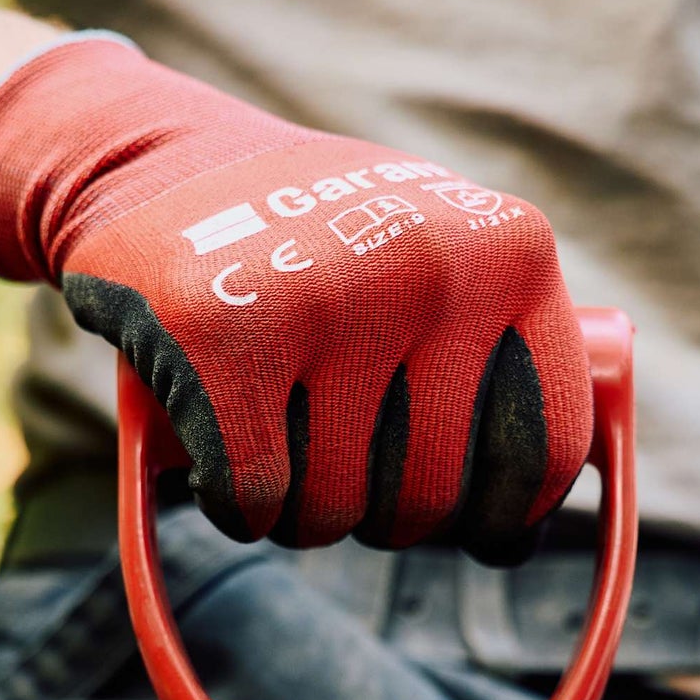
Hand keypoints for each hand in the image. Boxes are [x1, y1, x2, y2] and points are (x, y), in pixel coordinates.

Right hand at [0, 34, 589, 560]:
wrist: (153, 160)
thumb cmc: (317, 251)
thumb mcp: (437, 264)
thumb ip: (494, 361)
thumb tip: (519, 539)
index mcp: (511, 251)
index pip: (546, 447)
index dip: (506, 516)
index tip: (474, 530)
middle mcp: (433, 264)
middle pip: (429, 499)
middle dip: (379, 515)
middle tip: (340, 466)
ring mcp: (328, 294)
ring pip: (336, 510)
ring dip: (302, 516)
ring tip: (280, 448)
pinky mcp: (224, 333)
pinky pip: (254, 497)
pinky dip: (236, 509)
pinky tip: (224, 467)